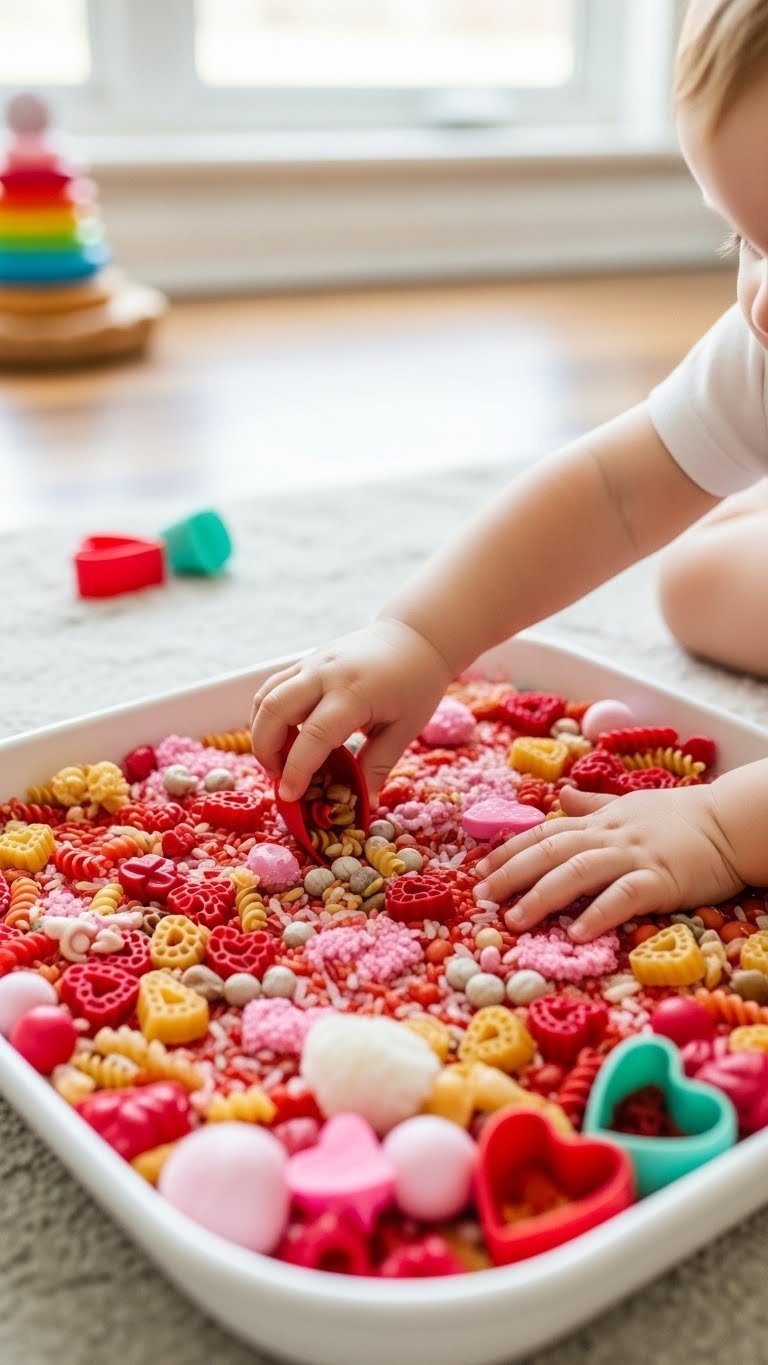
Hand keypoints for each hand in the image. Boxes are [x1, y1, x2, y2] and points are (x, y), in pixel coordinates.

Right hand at [250, 617, 451, 801]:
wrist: (414, 637)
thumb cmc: (415, 684)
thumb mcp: (405, 729)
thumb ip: (378, 766)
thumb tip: (365, 805)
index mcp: (354, 692)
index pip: (314, 735)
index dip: (297, 769)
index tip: (289, 796)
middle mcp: (325, 674)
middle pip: (274, 710)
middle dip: (266, 751)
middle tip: (279, 778)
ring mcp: (311, 663)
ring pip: (265, 696)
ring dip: (261, 733)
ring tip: (278, 760)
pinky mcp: (305, 661)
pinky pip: (272, 687)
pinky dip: (267, 715)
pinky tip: (283, 736)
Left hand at [473, 782, 742, 942]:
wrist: (730, 822)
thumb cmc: (681, 818)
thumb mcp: (630, 805)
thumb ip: (592, 808)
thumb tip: (559, 798)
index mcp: (600, 821)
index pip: (545, 834)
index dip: (509, 851)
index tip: (478, 871)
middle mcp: (609, 836)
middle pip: (550, 851)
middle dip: (510, 874)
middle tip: (481, 897)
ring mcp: (633, 856)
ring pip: (577, 872)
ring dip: (542, 895)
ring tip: (515, 919)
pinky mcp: (660, 879)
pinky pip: (623, 895)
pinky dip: (598, 913)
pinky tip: (576, 933)